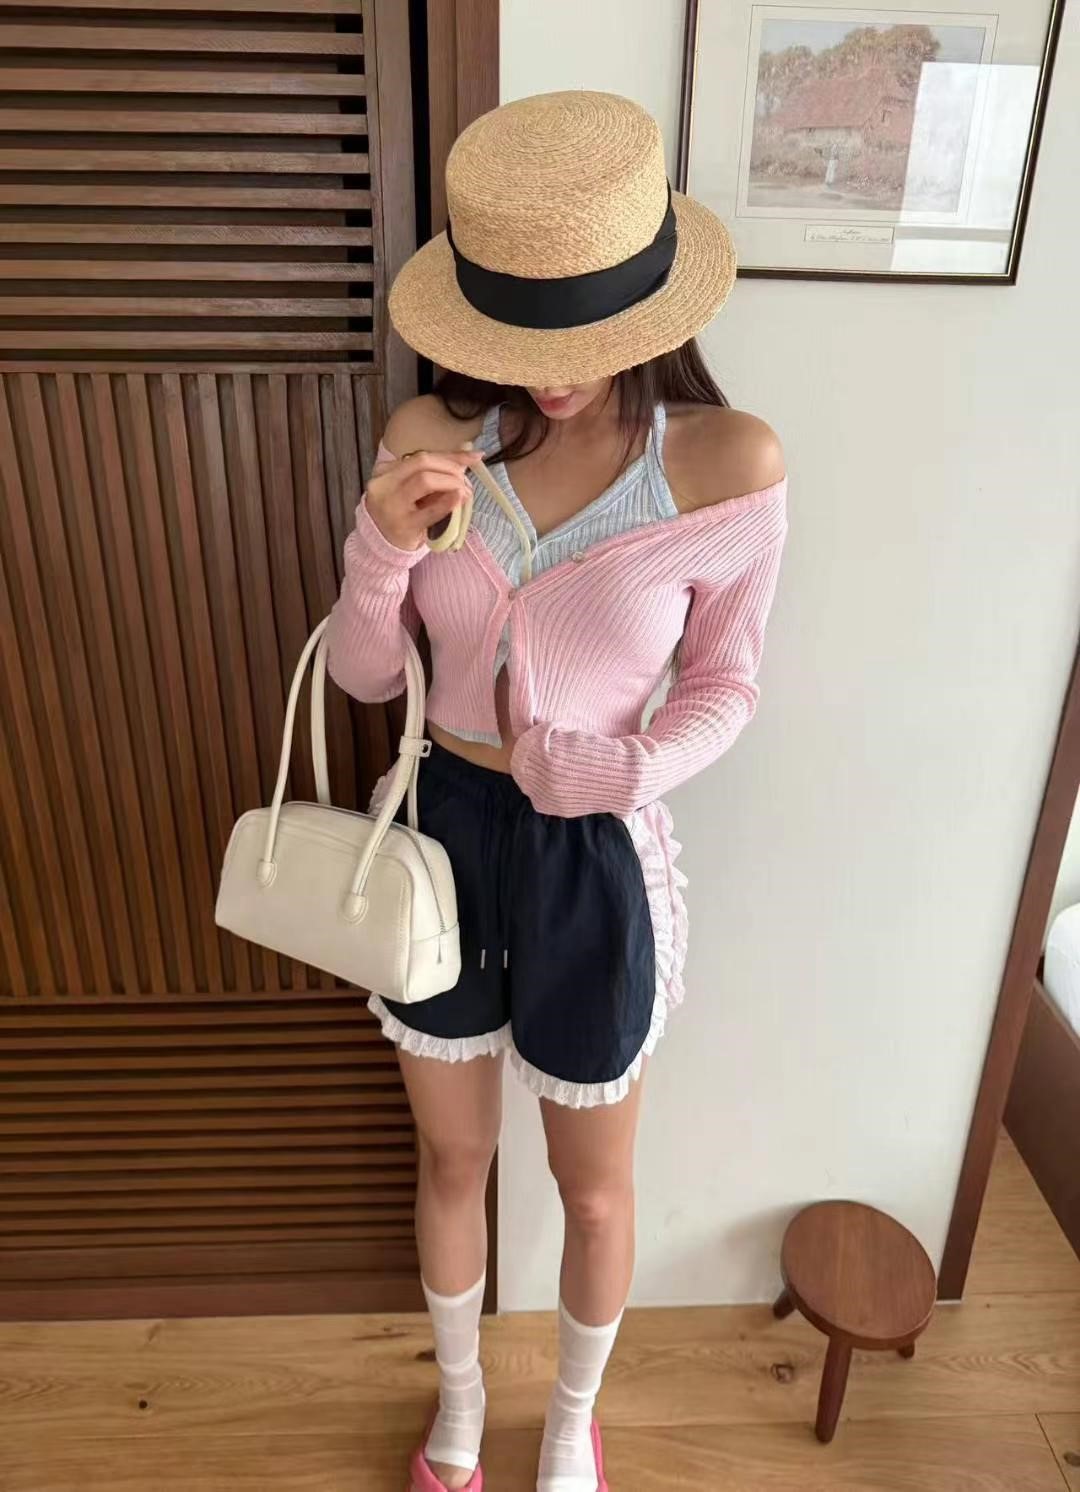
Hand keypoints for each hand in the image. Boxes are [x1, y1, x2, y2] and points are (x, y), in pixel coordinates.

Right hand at [365, 447, 479, 551]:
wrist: (380, 546)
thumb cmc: (400, 514)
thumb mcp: (408, 489)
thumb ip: (431, 473)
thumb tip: (466, 456)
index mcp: (385, 471)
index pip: (421, 456)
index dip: (450, 455)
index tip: (473, 457)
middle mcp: (384, 484)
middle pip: (422, 462)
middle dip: (450, 467)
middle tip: (464, 479)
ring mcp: (392, 504)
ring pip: (424, 480)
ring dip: (450, 482)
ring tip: (463, 491)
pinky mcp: (404, 525)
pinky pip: (430, 511)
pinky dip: (448, 503)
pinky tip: (459, 499)